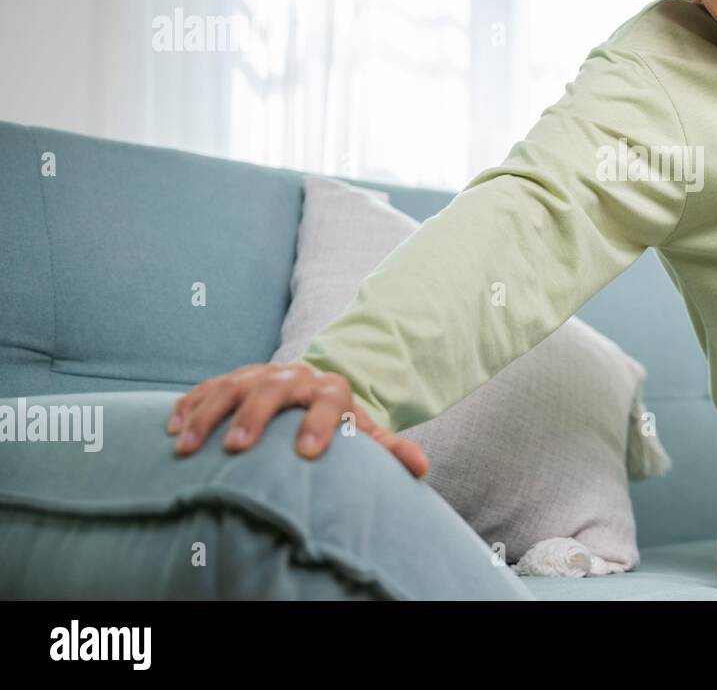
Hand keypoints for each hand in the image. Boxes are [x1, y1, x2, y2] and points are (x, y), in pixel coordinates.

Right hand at [166, 362, 428, 477]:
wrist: (314, 389)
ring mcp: (259, 374)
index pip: (331, 400)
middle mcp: (294, 376)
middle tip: (238, 449)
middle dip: (254, 417)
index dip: (320, 423)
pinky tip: (171, 428)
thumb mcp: (364, 431)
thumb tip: (421, 467)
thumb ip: (388, 449)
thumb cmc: (339, 422)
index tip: (307, 453)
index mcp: (332, 389)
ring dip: (207, 415)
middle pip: (273, 389)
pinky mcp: (232, 379)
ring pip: (231, 386)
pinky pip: (206, 387)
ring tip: (186, 447)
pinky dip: (187, 405)